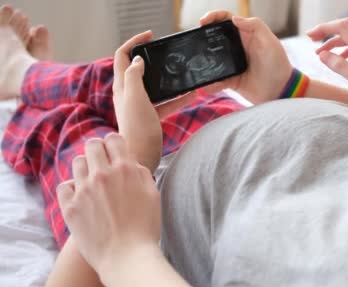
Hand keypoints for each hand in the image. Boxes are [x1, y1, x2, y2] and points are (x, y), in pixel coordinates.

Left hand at [57, 133, 160, 275]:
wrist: (127, 257)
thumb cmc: (145, 228)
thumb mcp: (153, 194)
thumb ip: (141, 173)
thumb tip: (131, 163)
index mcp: (125, 169)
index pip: (113, 139)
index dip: (115, 144)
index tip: (116, 153)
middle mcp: (102, 175)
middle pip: (92, 145)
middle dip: (98, 150)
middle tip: (102, 163)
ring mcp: (83, 190)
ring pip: (77, 162)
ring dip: (85, 167)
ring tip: (93, 181)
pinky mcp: (70, 207)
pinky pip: (64, 185)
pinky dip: (72, 188)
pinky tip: (81, 196)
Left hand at [112, 31, 196, 171]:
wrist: (140, 157)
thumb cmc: (136, 129)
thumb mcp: (135, 97)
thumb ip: (134, 76)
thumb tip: (138, 60)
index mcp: (122, 86)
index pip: (123, 56)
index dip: (134, 41)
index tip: (150, 35)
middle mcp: (128, 94)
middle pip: (138, 68)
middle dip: (152, 58)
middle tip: (167, 52)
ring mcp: (140, 106)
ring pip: (155, 85)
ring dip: (168, 79)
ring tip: (183, 73)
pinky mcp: (151, 117)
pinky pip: (166, 102)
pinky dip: (178, 97)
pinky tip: (192, 95)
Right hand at [199, 11, 292, 103]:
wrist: (281, 91)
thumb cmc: (279, 65)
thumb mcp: (270, 42)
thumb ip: (255, 26)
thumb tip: (234, 19)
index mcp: (246, 34)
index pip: (226, 20)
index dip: (214, 17)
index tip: (203, 22)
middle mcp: (237, 47)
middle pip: (215, 38)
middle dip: (203, 38)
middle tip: (195, 41)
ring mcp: (233, 64)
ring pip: (212, 59)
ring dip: (204, 61)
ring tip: (197, 64)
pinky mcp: (231, 80)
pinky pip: (216, 80)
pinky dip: (211, 83)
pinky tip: (208, 85)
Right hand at [308, 18, 347, 113]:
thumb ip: (340, 66)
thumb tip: (322, 54)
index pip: (342, 27)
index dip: (324, 29)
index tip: (309, 36)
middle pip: (347, 25)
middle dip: (328, 29)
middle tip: (312, 39)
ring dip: (335, 39)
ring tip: (322, 53)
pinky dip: (345, 46)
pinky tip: (340, 59)